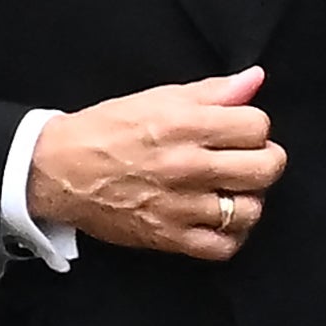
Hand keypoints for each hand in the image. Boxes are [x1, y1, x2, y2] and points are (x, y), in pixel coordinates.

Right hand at [26, 68, 286, 260]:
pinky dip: (230, 234)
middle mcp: (186, 166)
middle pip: (266, 167)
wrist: (59, 170)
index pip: (256, 125)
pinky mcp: (171, 238)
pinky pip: (225, 246)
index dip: (252, 125)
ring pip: (251, 210)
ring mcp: (180, 206)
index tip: (237, 129)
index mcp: (182, 125)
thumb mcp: (156, 98)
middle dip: (263, 159)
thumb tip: (255, 79)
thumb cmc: (106, 129)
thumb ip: (211, 91)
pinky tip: (217, 217)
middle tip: (244, 158)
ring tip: (230, 189)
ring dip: (247, 198)